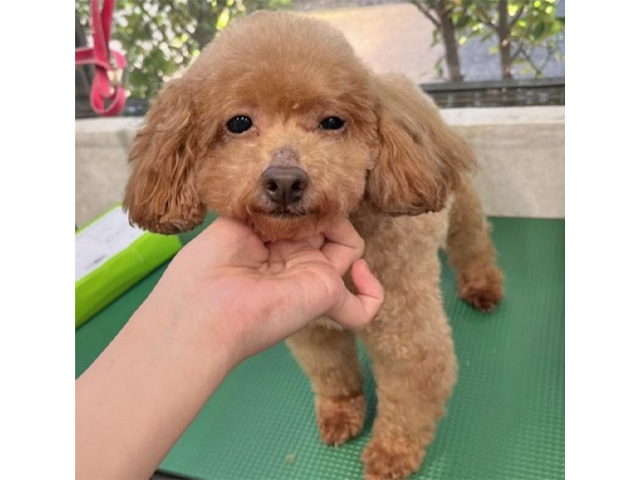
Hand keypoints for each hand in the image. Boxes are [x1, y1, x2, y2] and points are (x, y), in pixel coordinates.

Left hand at [146, 216, 383, 365]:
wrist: (204, 309)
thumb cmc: (208, 265)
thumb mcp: (234, 222)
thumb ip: (267, 208)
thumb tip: (291, 197)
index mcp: (269, 242)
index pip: (302, 217)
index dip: (307, 200)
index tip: (300, 189)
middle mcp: (293, 260)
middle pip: (327, 228)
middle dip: (325, 208)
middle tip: (309, 202)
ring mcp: (311, 280)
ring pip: (348, 251)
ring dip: (345, 231)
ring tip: (325, 224)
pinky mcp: (326, 297)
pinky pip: (361, 308)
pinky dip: (372, 294)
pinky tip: (362, 275)